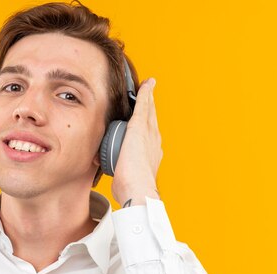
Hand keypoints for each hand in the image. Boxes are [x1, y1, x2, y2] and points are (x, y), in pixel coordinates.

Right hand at [111, 78, 161, 205]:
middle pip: (148, 120)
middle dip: (146, 107)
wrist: (134, 189)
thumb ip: (142, 109)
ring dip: (139, 124)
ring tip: (135, 117)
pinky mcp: (135, 166)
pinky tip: (125, 145)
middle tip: (144, 95)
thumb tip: (149, 88)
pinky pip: (132, 149)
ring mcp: (145, 155)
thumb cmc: (135, 162)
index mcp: (151, 131)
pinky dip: (129, 142)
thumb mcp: (138, 128)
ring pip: (142, 134)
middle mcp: (151, 142)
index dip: (147, 94)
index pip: (149, 108)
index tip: (149, 82)